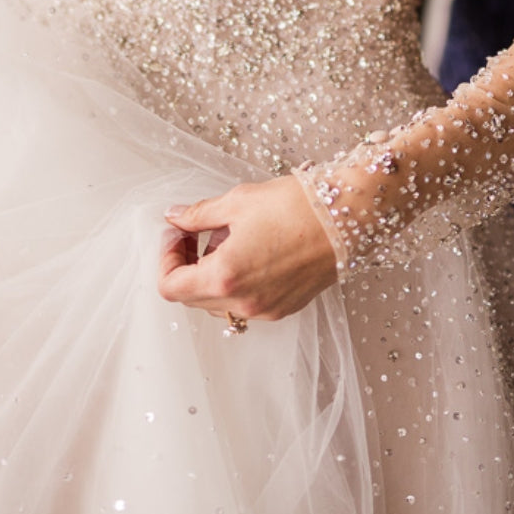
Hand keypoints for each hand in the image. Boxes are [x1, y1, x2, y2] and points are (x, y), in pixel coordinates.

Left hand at [157, 174, 337, 322]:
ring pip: (218, 304)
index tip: (177, 234)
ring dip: (210, 276)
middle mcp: (244, 303)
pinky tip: (249, 250)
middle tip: (194, 232)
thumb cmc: (295, 206)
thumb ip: (199, 215)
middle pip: (191, 298)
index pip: (170, 287)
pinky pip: (245, 304)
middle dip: (185, 266)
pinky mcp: (284, 308)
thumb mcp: (237, 202)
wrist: (348, 217)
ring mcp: (265, 310)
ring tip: (226, 239)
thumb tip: (174, 217)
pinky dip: (236, 283)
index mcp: (225, 277)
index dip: (166, 259)